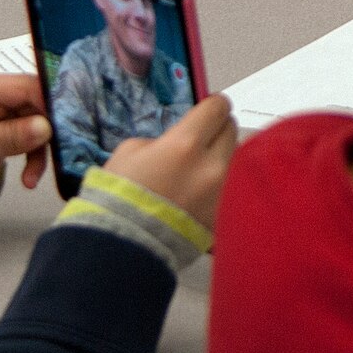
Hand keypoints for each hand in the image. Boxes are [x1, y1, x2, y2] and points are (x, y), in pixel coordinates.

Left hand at [0, 72, 53, 203]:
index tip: (69, 126)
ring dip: (43, 148)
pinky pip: (33, 133)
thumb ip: (10, 135)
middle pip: (38, 101)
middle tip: (60, 152)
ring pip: (40, 119)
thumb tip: (47, 126)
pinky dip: (36, 154)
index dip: (51, 103)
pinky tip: (30, 175)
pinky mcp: (6, 125)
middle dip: (49, 129)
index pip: (27, 85)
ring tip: (33, 175)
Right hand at [99, 95, 237, 229]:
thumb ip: (162, 139)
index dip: (212, 104)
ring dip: (219, 158)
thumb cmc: (118, 201)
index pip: (218, 108)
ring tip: (197, 168)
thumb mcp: (130, 152)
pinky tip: (198, 192)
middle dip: (218, 128)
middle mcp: (210, 166)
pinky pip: (229, 187)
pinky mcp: (223, 214)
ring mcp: (220, 192)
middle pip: (231, 129)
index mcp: (185, 145)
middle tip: (204, 135)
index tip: (209, 108)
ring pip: (234, 159)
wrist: (122, 247)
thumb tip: (178, 139)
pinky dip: (217, 185)